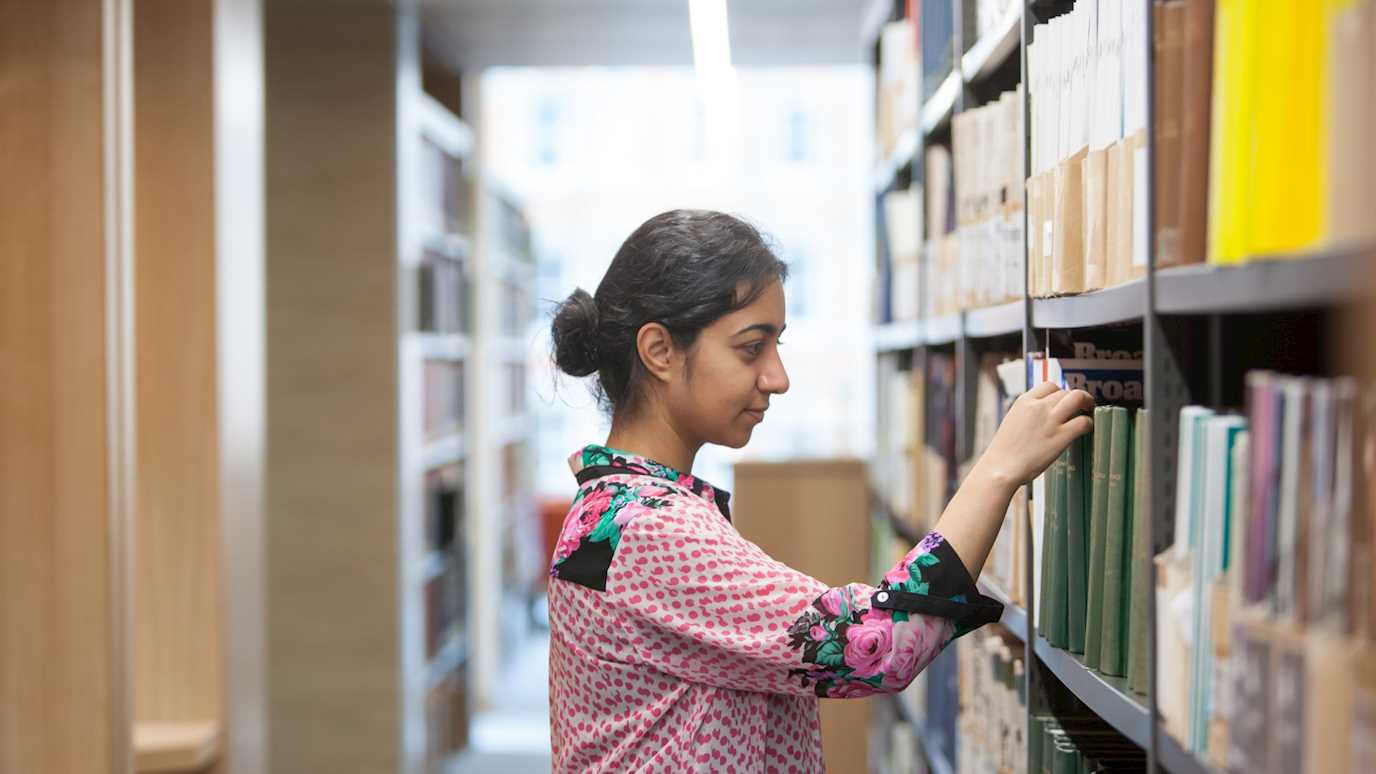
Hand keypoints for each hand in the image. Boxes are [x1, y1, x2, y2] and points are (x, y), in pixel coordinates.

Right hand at [974, 381, 1095, 486]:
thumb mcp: (1011, 422)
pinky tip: (1087, 429)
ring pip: (1078, 398)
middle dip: (1074, 398)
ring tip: (1088, 410)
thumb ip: (1027, 414)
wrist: (1001, 468)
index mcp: (1024, 402)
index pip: (1049, 385)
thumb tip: (1040, 416)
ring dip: (1087, 403)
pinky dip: (1088, 423)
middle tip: (1081, 406)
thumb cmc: (1003, 451)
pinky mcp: (1061, 436)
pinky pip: (1083, 421)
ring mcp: (1050, 420)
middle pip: (1065, 392)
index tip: (1063, 401)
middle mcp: (1038, 406)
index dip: (1060, 392)